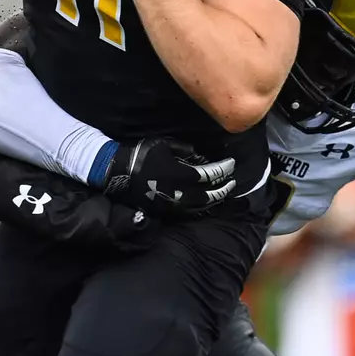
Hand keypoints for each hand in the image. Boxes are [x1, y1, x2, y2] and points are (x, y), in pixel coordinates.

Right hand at [103, 138, 234, 215]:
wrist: (121, 174)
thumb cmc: (143, 155)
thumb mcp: (164, 144)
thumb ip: (184, 149)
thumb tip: (198, 154)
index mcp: (184, 174)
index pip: (211, 173)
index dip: (223, 168)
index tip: (232, 163)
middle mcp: (184, 192)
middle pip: (211, 193)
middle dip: (224, 186)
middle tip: (233, 180)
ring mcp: (176, 204)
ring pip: (203, 205)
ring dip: (216, 198)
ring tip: (224, 191)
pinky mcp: (168, 211)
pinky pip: (191, 211)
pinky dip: (203, 207)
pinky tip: (207, 203)